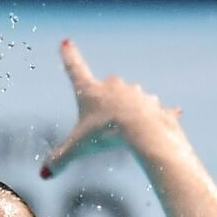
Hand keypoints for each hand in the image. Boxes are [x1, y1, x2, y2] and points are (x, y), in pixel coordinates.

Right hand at [41, 40, 181, 177]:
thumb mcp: (78, 149)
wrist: (142, 130)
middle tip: (105, 122)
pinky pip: (156, 110)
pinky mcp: (154, 105)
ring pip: (132, 100)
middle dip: (107, 101)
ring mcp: (136, 94)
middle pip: (107, 87)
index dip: (69, 56)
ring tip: (128, 132)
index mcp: (91, 91)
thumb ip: (59, 160)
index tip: (66, 42)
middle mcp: (114, 86)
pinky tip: (173, 114)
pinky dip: (159, 115)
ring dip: (130, 112)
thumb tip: (43, 174)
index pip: (74, 69)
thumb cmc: (106, 134)